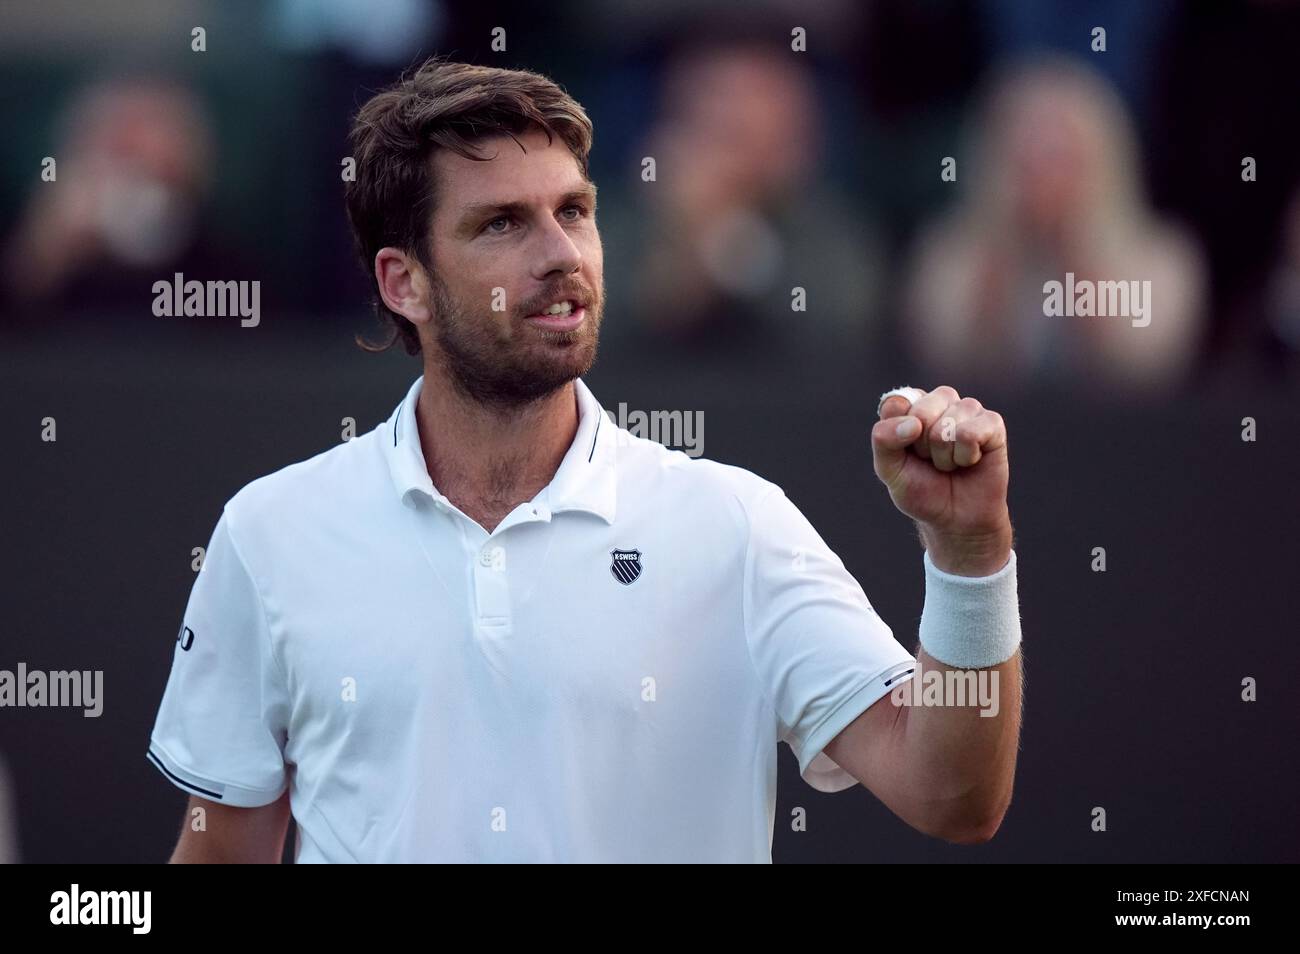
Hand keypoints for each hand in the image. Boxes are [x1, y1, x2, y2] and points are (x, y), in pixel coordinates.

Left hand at [871, 386, 1011, 575]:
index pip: (896, 404)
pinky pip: (972, 432)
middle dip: (923, 447)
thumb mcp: (889, 470)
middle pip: (922, 412)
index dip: (899, 436)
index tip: (907, 453)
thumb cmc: (922, 491)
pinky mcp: (992, 423)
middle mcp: (940, 402)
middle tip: (931, 461)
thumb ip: (884, 440)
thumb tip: (914, 423)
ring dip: (945, 456)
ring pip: (947, 425)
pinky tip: (970, 461)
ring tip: (951, 464)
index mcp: (911, 406)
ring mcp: (968, 409)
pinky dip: (966, 456)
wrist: (956, 518)